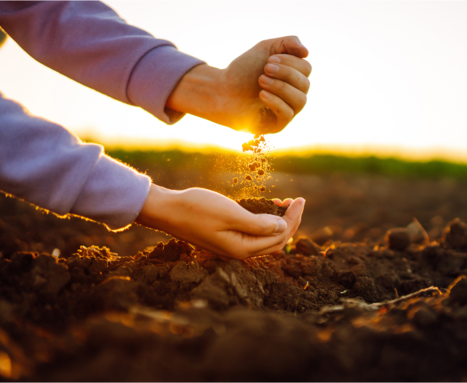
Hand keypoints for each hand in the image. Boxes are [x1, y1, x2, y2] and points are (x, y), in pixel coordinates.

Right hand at [135, 184, 304, 259]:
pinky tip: (266, 209)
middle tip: (296, 201)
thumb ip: (259, 224)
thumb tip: (283, 228)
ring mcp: (231, 246)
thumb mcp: (231, 214)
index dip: (293, 219)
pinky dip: (264, 223)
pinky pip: (253, 235)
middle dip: (290, 222)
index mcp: (242, 249)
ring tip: (284, 203)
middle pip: (276, 242)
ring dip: (278, 223)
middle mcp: (239, 252)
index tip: (300, 199)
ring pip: (265, 239)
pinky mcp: (225, 238)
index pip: (279, 238)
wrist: (167, 210)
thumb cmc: (197, 209)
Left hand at [166, 36, 311, 133]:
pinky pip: (288, 114)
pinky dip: (276, 102)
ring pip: (300, 100)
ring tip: (261, 80)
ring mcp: (288, 110)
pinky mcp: (278, 125)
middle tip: (264, 69)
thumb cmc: (244, 71)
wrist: (222, 91)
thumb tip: (307, 52)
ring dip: (281, 87)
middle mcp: (294, 94)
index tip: (269, 59)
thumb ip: (288, 43)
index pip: (306, 68)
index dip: (291, 62)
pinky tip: (261, 94)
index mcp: (294, 77)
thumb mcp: (266, 49)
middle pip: (305, 84)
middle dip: (285, 73)